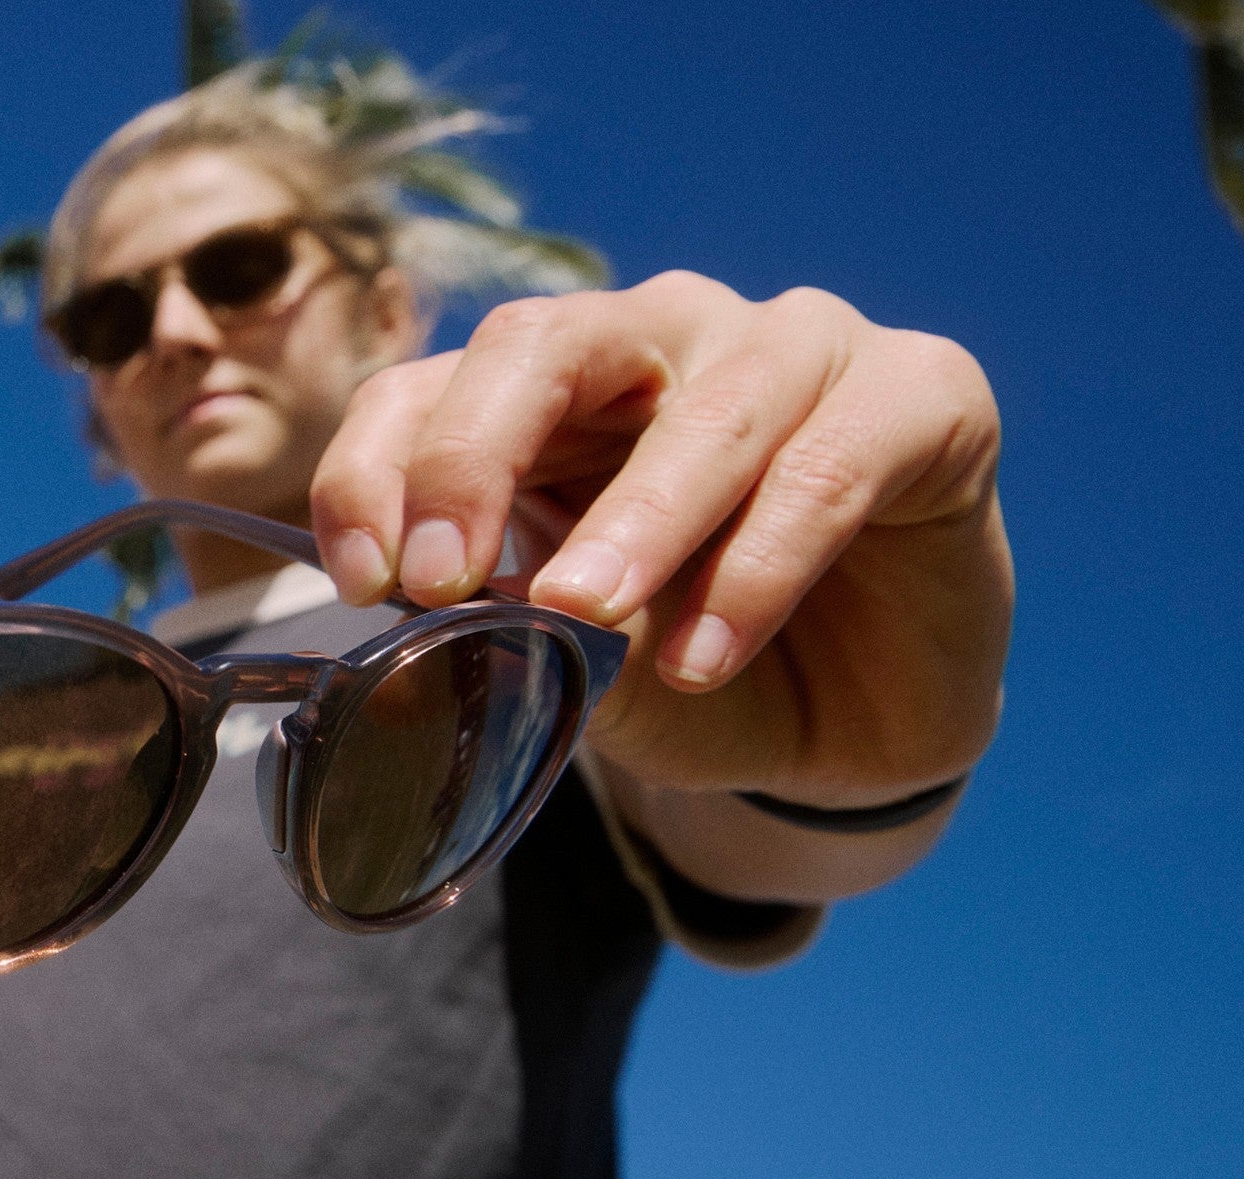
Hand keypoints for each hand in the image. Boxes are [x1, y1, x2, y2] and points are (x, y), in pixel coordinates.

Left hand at [308, 271, 1013, 808]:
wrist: (851, 737)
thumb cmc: (692, 677)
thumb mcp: (575, 668)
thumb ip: (513, 629)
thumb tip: (439, 611)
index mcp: (546, 394)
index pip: (426, 387)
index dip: (376, 470)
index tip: (362, 581)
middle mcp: (661, 338)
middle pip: (541, 340)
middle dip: (476, 455)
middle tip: (442, 580)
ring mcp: (794, 347)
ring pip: (703, 404)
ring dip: (635, 517)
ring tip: (587, 618)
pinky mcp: (920, 393)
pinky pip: (830, 463)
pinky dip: (758, 565)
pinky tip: (706, 659)